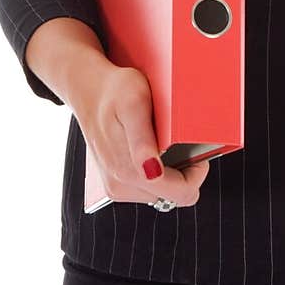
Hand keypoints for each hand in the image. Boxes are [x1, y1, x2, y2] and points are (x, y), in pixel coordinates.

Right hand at [73, 63, 211, 208]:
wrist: (89, 89)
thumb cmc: (116, 91)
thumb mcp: (134, 103)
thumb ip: (142, 140)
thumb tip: (151, 172)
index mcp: (129, 172)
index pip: (182, 194)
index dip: (196, 173)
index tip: (194, 149)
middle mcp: (120, 186)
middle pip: (172, 195)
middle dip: (182, 171)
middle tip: (175, 140)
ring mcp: (115, 186)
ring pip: (161, 192)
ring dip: (168, 170)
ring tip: (159, 140)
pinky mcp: (114, 183)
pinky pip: (148, 187)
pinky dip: (155, 171)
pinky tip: (147, 148)